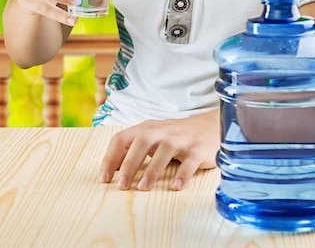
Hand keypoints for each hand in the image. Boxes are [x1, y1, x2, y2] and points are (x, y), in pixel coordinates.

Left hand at [98, 110, 219, 190]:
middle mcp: (163, 131)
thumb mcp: (154, 138)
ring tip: (143, 188)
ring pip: (165, 150)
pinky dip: (182, 174)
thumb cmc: (176, 137)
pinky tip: (175, 187)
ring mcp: (182, 139)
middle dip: (129, 164)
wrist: (211, 127)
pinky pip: (189, 161)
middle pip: (142, 141)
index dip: (110, 158)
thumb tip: (112, 170)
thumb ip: (134, 149)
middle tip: (121, 186)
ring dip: (152, 169)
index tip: (104, 179)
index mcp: (147, 129)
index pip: (122, 138)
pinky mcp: (198, 149)